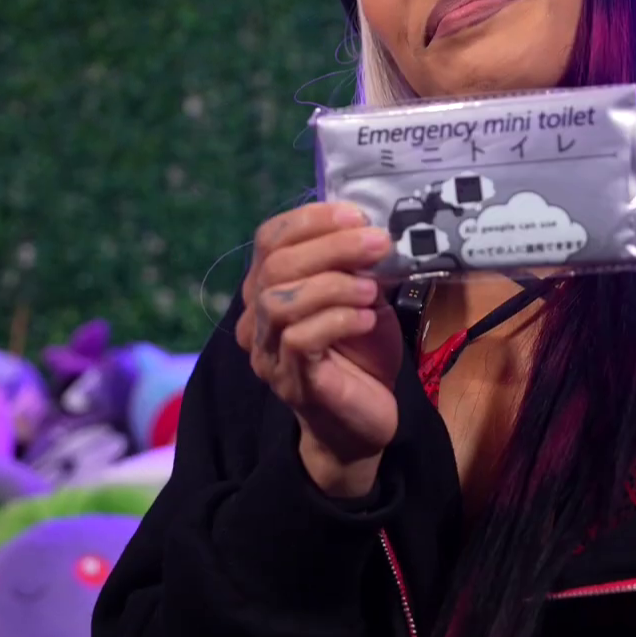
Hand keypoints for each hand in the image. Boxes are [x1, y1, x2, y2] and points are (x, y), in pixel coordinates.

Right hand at [235, 202, 403, 496]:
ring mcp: (269, 353)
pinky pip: (298, 340)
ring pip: (279, 301)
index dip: (310, 219)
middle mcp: (258, 318)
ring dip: (332, 284)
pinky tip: (366, 321)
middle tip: (378, 243)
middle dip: (331, 246)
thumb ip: (356, 265)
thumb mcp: (361, 298)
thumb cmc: (361, 353)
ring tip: (372, 289)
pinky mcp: (290, 381)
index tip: (356, 214)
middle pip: (276, 266)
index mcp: (270, 287)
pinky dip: (337, 320)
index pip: (270, 238)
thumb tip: (373, 228)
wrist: (364, 422)